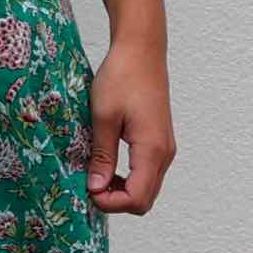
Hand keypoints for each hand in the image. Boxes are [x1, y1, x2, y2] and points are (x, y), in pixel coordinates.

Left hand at [85, 37, 175, 213]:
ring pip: (147, 187)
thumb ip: (102, 155)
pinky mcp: (160, 140)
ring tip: (95, 173)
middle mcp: (165, 153)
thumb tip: (96, 188)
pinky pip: (147, 172)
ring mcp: (165, 147)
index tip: (87, 189)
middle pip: (145, 199)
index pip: (137, 199)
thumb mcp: (103, 117)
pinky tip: (107, 162)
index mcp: (152, 149)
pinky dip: (128, 176)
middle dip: (116, 200)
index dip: (110, 203)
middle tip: (88, 184)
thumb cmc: (121, 76)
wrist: (141, 49)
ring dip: (121, 189)